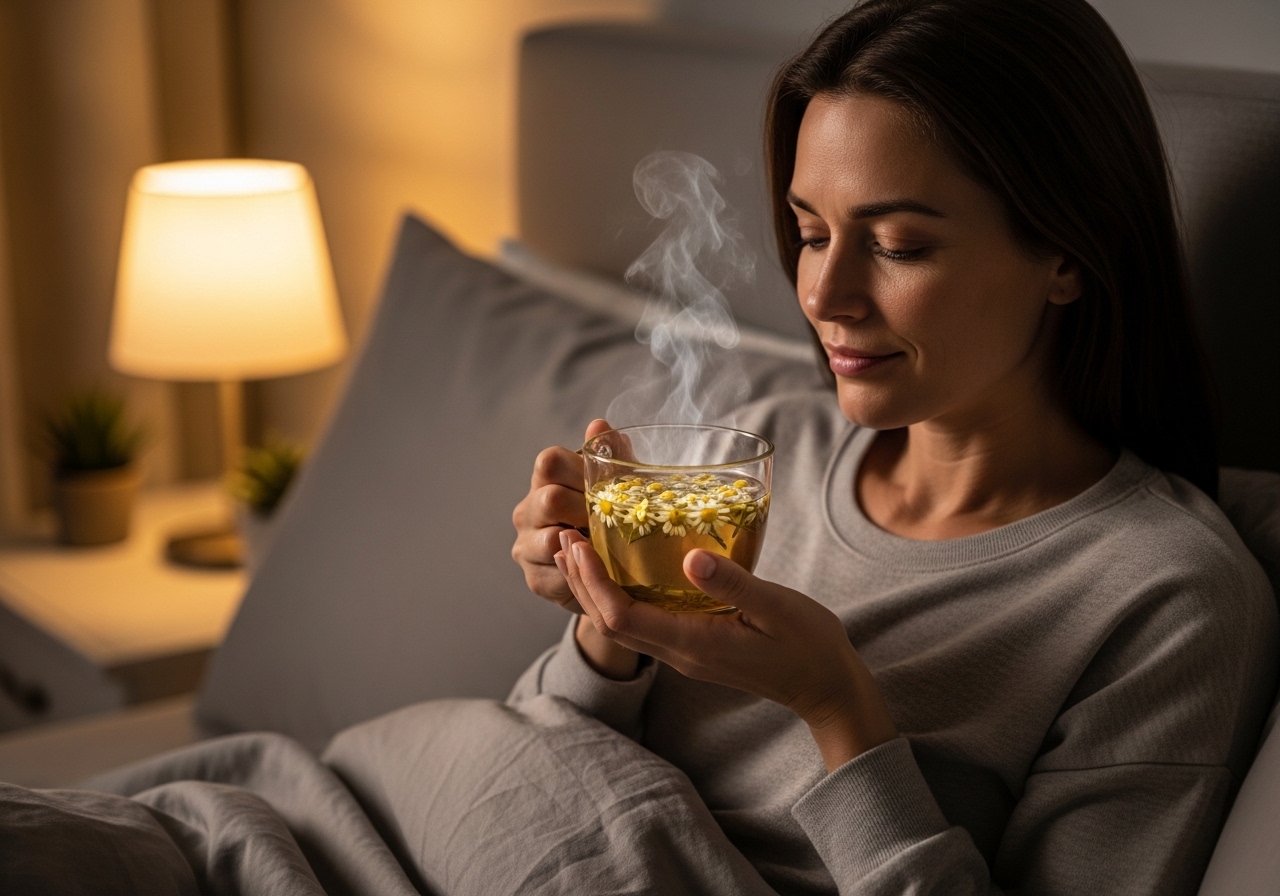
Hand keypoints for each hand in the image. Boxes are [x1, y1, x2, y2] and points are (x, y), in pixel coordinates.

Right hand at [512, 419, 610, 610]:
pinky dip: (584, 572)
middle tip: (612, 522)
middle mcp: (528, 510)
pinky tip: (599, 570)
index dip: (579, 471)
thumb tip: (599, 425)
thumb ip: (610, 457)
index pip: (550, 461)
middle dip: (587, 511)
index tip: (606, 489)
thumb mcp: (615, 488)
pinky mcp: (535, 578)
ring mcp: (526, 545)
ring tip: (608, 547)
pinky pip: (559, 574)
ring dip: (586, 544)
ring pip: (553, 539)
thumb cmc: (608, 522)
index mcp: (545, 482)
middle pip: (550, 499)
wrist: (601, 575)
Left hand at [556, 531, 897, 769]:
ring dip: (595, 589)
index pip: (622, 619)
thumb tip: (689, 558)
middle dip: (582, 581)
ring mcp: (684, 653)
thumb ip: (733, 584)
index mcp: (693, 643)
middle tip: (565, 538)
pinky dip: (620, 595)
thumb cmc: (807, 645)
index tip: (579, 544)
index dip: (592, 583)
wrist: (825, 687)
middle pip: (609, 623)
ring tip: (580, 549)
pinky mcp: (693, 646)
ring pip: (623, 625)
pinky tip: (621, 569)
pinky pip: (642, 623)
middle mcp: (679, 652)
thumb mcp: (776, 607)